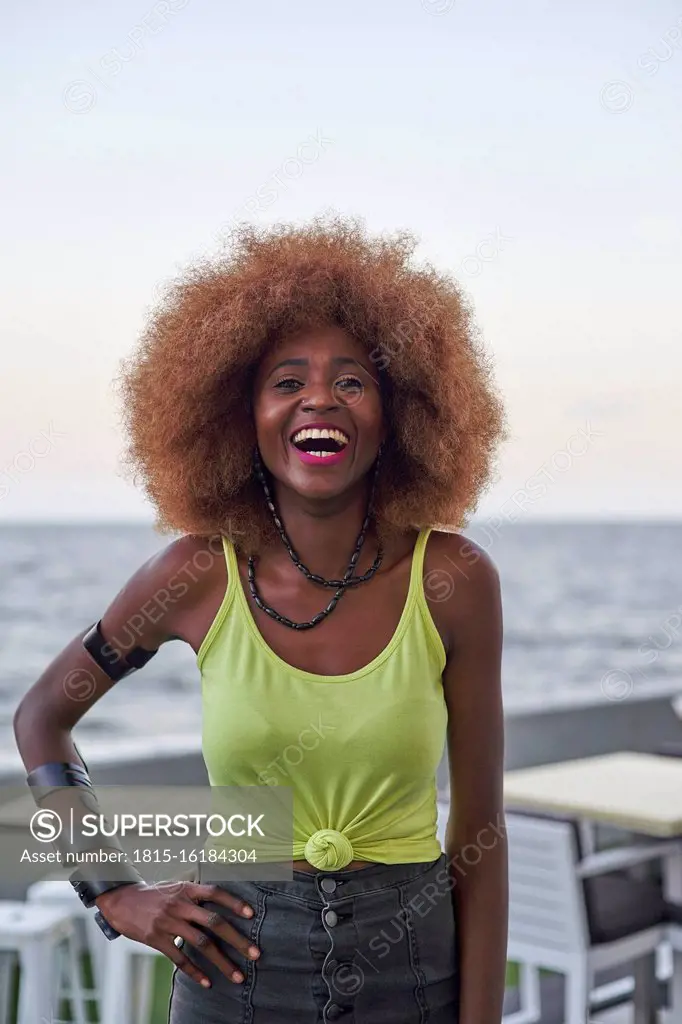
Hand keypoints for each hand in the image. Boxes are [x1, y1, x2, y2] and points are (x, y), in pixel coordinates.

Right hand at [95, 880, 260, 987]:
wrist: (120, 900)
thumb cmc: (152, 894)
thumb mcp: (175, 886)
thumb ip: (194, 893)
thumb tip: (218, 900)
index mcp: (186, 889)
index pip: (215, 893)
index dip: (234, 903)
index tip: (251, 915)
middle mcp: (180, 905)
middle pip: (214, 922)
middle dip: (237, 939)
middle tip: (256, 953)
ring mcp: (169, 923)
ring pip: (201, 944)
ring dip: (222, 962)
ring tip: (238, 976)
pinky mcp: (157, 939)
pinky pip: (180, 958)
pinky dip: (195, 972)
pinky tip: (207, 982)